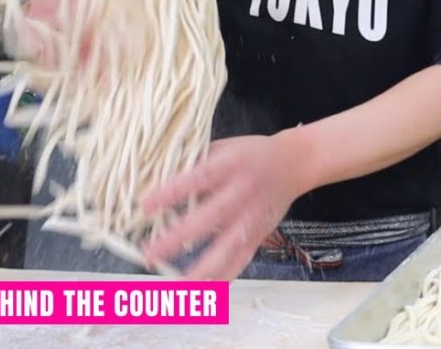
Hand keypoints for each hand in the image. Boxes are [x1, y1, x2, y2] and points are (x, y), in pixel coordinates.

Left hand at [142, 133, 303, 279]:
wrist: (295, 163)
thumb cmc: (253, 153)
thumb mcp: (223, 147)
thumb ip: (193, 164)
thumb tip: (154, 183)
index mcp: (230, 166)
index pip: (196, 180)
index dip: (170, 194)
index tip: (144, 207)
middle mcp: (242, 193)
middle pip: (209, 219)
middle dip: (177, 239)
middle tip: (149, 253)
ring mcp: (252, 218)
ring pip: (227, 248)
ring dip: (201, 269)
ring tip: (176, 287)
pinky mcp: (259, 235)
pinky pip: (240, 261)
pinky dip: (222, 279)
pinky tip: (203, 293)